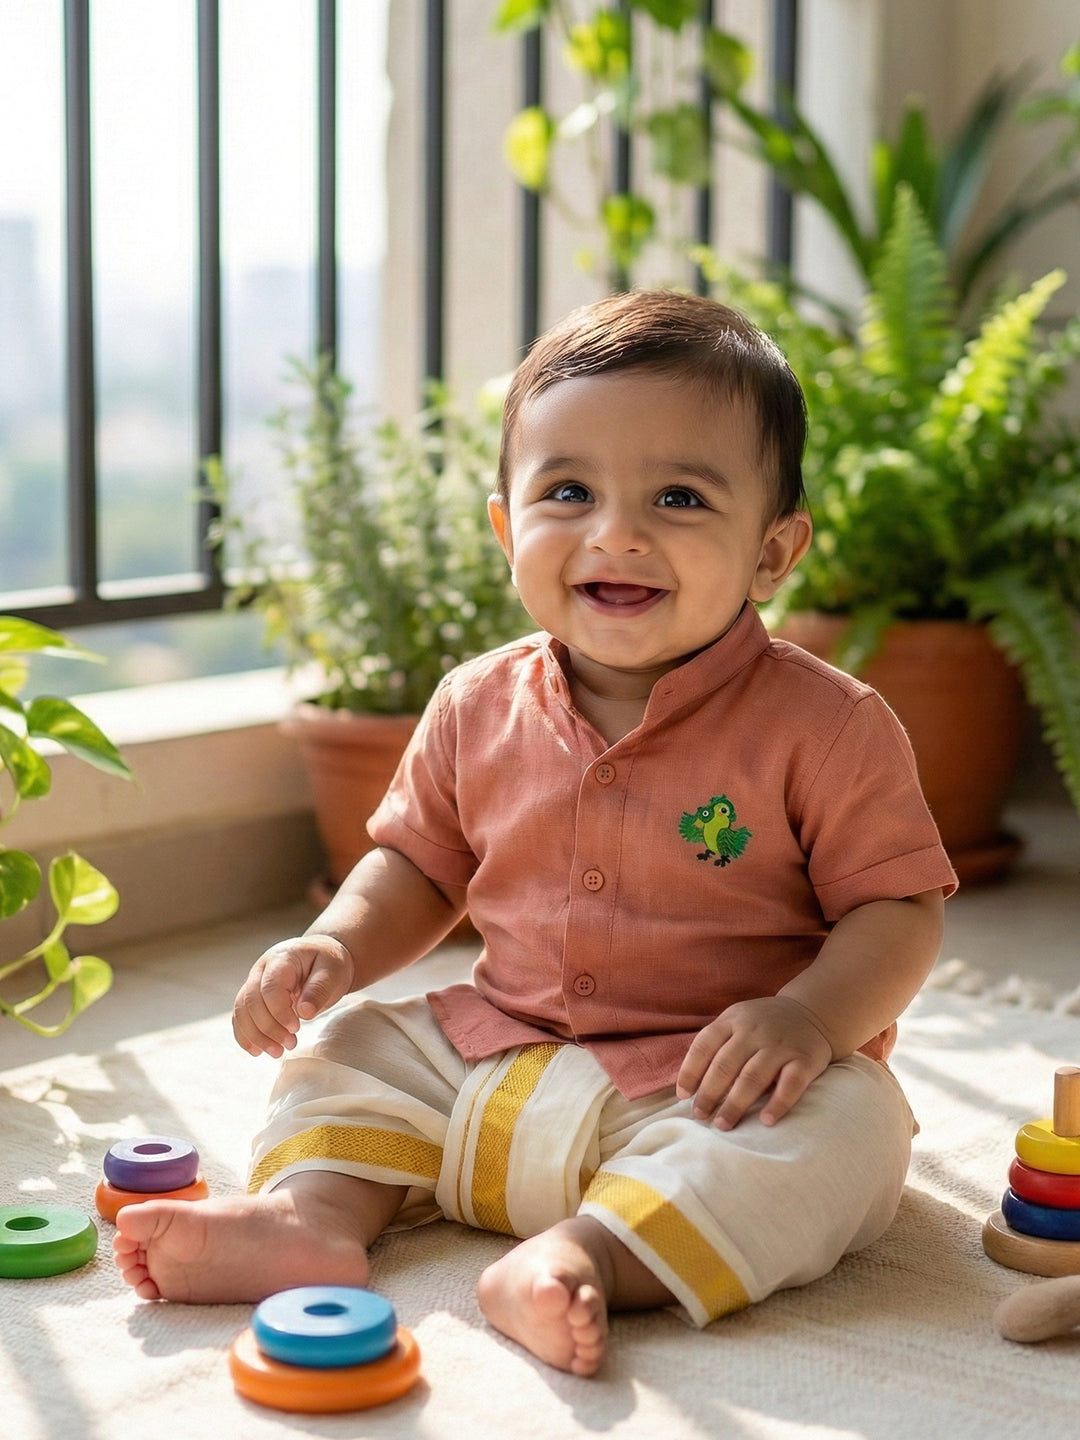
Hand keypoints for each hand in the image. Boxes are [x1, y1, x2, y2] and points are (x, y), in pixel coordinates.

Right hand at [231, 933, 354, 1057]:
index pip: (270, 987)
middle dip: (268, 1028)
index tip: (296, 1028)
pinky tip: (257, 1050)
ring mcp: (254, 981)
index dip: (279, 1012)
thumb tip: (305, 1012)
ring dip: (255, 1035)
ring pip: (242, 1010)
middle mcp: (262, 968)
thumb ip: (319, 989)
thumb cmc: (328, 962)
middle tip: (290, 1044)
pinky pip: (240, 1016)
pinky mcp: (252, 995)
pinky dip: (245, 1035)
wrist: (322, 956)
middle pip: (252, 1001)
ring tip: (276, 1052)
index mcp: (281, 958)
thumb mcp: (332, 971)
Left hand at [676, 996, 833, 1129]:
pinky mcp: (805, 1060)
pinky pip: (790, 1085)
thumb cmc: (764, 1025)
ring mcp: (780, 1045)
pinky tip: (765, 1120)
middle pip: (725, 1065)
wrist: (812, 1012)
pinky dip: (777, 1103)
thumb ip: (716, 1044)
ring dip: (735, 1103)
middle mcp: (755, 1031)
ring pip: (753, 1077)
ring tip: (723, 1124)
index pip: (704, 1045)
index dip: (690, 1071)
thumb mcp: (737, 1021)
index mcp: (733, 1020)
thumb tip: (689, 1084)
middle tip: (700, 1116)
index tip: (684, 1095)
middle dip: (709, 1093)